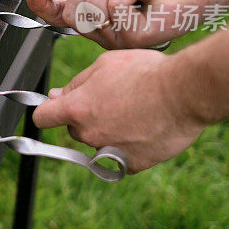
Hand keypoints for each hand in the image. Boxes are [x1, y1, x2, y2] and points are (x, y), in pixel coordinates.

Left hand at [32, 50, 205, 172]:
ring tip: (134, 112)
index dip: (47, 111)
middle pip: (73, 128)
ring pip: (97, 142)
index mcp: (77, 108)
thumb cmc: (146, 72)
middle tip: (112, 101)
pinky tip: (143, 129)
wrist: (185, 92)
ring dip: (107, 131)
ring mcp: (108, 151)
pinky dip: (127, 147)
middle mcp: (88, 133)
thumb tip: (56, 95)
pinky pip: (119, 156)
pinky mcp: (130, 164)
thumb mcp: (105, 64)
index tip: (52, 110)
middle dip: (84, 117)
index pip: (43, 117)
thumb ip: (76, 83)